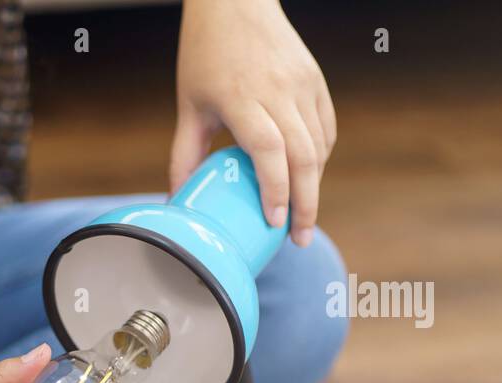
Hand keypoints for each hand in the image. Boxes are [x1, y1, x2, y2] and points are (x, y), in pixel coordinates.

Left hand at [170, 0, 336, 246]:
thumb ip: (185, 154)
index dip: (275, 188)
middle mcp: (278, 90)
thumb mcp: (188, 105)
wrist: (235, 1)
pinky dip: (320, 158)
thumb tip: (177, 199)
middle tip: (299, 239)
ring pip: (318, 145)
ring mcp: (302, 83)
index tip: (274, 221)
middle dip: (305, 203)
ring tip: (302, 217)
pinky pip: (324, 128)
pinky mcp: (315, 80)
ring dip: (313, 185)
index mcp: (241, 97)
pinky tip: (309, 179)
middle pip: (302, 155)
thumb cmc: (205, 53)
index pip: (267, 150)